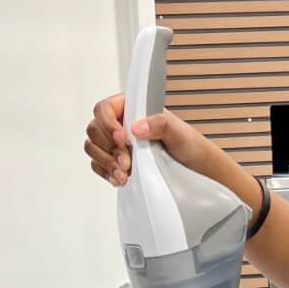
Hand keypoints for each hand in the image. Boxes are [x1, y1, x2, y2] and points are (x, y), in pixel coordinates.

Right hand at [85, 95, 221, 188]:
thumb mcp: (177, 131)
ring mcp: (116, 144)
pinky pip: (98, 166)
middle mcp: (120, 124)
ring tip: (124, 172)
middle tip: (126, 161)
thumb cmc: (188, 144)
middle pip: (95, 130)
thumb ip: (158, 124)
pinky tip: (120, 178)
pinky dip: (106, 173)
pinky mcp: (115, 162)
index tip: (122, 138)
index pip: (105, 109)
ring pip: (93, 148)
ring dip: (106, 162)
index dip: (108, 124)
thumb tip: (137, 126)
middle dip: (109, 148)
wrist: (194, 167)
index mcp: (131, 109)